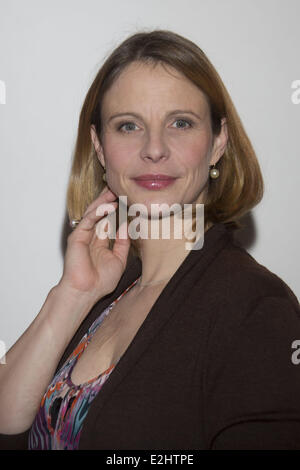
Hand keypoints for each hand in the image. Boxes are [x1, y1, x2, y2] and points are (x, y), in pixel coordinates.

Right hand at [57, 186, 130, 302]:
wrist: (85, 292)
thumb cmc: (99, 282)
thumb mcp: (119, 260)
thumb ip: (123, 243)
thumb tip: (128, 227)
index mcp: (99, 243)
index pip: (107, 221)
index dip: (115, 210)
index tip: (126, 200)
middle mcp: (90, 237)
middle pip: (99, 213)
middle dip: (108, 200)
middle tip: (119, 189)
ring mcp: (83, 236)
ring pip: (93, 213)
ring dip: (103, 201)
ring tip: (114, 191)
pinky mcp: (77, 237)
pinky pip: (88, 220)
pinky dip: (98, 212)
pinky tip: (108, 205)